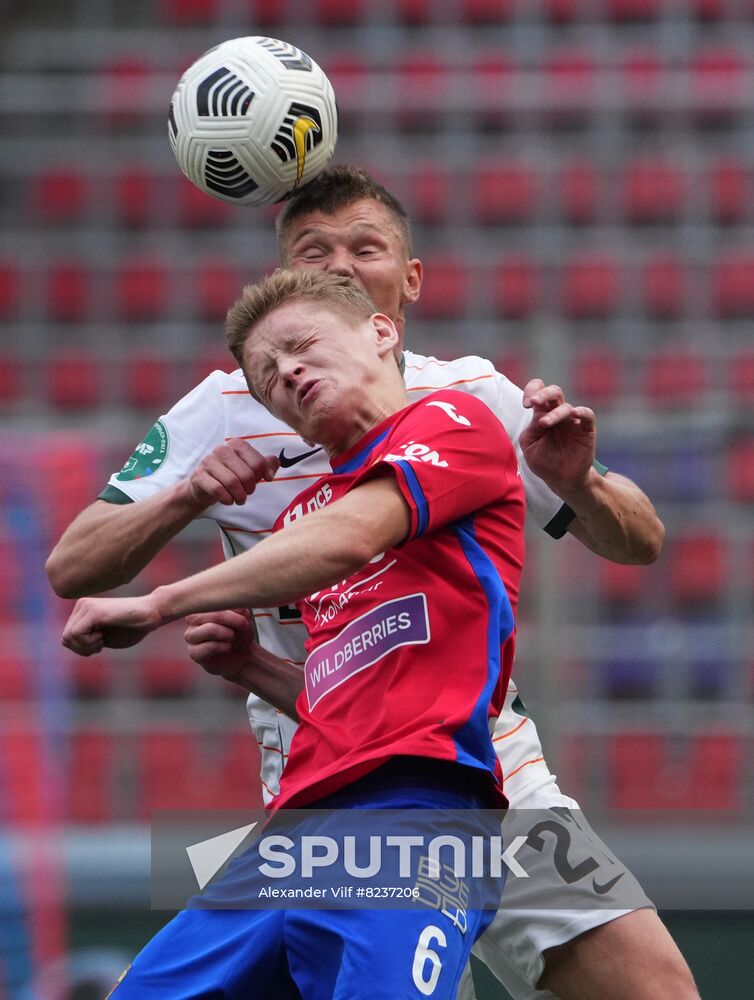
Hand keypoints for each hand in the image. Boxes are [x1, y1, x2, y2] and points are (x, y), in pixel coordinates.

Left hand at [62, 595, 161, 655]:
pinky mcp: (93, 612)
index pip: (67, 637)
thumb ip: (86, 638)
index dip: (82, 648)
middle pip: (65, 639)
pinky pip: (76, 634)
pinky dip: (89, 643)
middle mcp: (81, 605)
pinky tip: (103, 637)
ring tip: (102, 640)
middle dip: (82, 649)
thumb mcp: (104, 636)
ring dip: (86, 647)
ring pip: (68, 637)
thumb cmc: (132, 627)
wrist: (152, 614)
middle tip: (101, 644)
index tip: (100, 643)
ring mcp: (86, 607)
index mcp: (82, 611)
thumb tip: (66, 643)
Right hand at [184, 608, 256, 680]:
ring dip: (228, 634)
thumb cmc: (240, 632)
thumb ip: (239, 609)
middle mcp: (191, 618)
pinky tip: (228, 647)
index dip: (233, 607)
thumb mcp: (244, 616)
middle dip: (233, 620)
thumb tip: (240, 607)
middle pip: (212, 614)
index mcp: (201, 605)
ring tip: (233, 637)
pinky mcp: (193, 652)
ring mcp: (190, 636)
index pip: (214, 599)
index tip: (245, 614)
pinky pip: (210, 647)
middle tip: (243, 626)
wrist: (242, 654)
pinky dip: (225, 647)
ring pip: (210, 630)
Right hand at [187, 439, 278, 509]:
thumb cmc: (230, 476)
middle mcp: (222, 449)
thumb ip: (267, 466)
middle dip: (250, 489)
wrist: (204, 486)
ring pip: (232, 482)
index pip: (258, 463)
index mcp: (237, 445)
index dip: (260, 477)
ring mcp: (209, 462)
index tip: (256, 482)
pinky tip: (228, 501)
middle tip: (247, 493)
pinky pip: (218, 489)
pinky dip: (227, 499)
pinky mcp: (199, 476)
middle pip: (247, 474)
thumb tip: (270, 474)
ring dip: (239, 496)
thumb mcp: (250, 469)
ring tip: (239, 500)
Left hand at [519, 379, 596, 494]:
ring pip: (565, 406)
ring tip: (544, 423)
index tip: (525, 404)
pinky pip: (587, 415)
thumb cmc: (544, 462)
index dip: (531, 391)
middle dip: (542, 394)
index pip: (538, 393)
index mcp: (542, 415)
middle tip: (533, 402)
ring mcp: (572, 421)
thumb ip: (531, 429)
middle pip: (553, 393)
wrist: (562, 480)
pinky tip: (574, 413)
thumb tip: (539, 416)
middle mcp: (558, 414)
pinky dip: (581, 412)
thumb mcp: (530, 446)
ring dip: (554, 413)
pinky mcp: (586, 429)